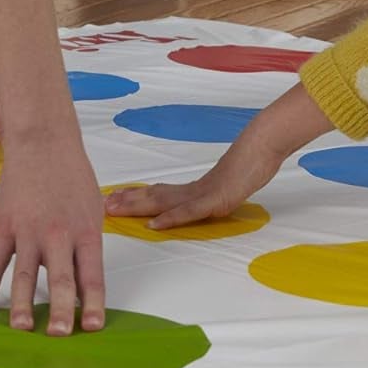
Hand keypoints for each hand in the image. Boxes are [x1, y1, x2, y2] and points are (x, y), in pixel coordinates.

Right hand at [0, 131, 105, 333]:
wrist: (43, 142)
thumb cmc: (73, 175)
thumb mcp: (93, 208)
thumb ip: (87, 243)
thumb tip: (83, 277)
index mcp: (87, 231)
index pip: (93, 275)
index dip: (93, 303)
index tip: (93, 327)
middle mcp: (59, 235)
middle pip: (62, 279)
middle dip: (63, 310)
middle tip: (61, 335)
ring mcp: (29, 232)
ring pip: (26, 276)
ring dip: (24, 305)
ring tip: (24, 330)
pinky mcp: (4, 228)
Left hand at [104, 81, 332, 228]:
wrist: (265, 143)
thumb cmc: (254, 159)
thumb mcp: (235, 178)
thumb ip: (220, 188)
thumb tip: (214, 193)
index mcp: (198, 187)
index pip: (160, 192)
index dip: (136, 195)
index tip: (116, 197)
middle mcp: (195, 190)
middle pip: (154, 196)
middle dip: (127, 202)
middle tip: (102, 204)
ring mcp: (204, 194)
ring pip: (163, 203)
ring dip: (136, 208)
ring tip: (113, 210)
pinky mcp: (216, 199)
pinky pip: (189, 212)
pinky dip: (170, 218)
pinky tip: (154, 224)